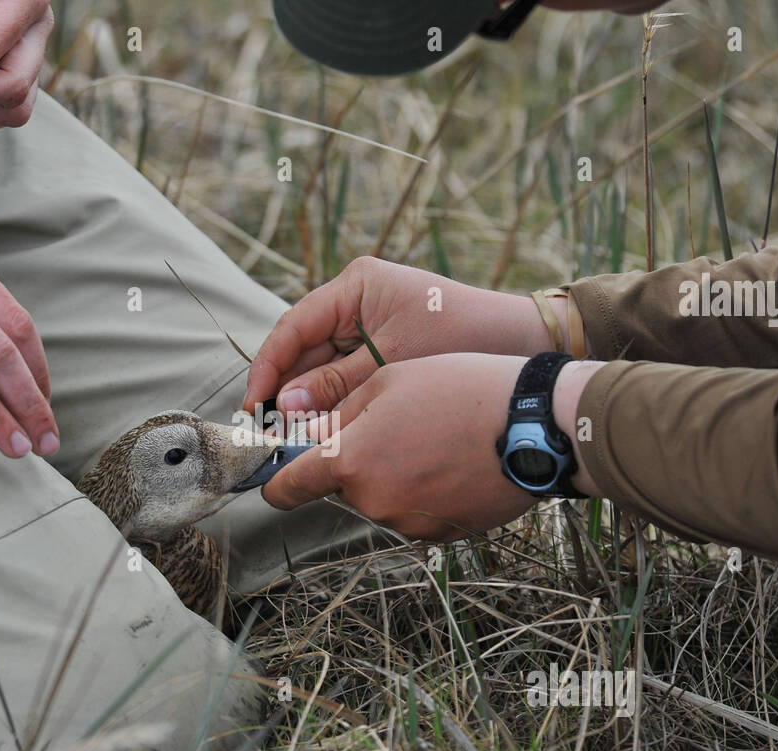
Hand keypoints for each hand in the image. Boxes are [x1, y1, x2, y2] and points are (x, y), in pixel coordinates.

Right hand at [243, 257, 562, 417]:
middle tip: (270, 434)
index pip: (293, 327)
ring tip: (293, 438)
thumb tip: (286, 409)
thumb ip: (336, 386)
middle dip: (286, 391)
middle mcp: (355, 300)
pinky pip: (344, 375)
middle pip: (302, 349)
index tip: (255, 407)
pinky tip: (324, 430)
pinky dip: (333, 402)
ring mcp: (367, 323)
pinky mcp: (381, 346)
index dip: (269, 369)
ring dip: (308, 402)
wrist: (522, 342)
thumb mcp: (391, 363)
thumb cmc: (463, 338)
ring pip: (320, 367)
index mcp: (355, 286)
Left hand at [261, 353, 604, 539]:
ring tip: (434, 439)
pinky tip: (453, 462)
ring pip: (381, 498)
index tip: (270, 479)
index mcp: (351, 461)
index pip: (289, 488)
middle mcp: (374, 501)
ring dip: (393, 475)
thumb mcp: (389, 381)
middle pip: (344, 486)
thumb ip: (338, 414)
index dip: (275, 483)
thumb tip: (303, 433)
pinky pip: (416, 511)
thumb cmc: (460, 390)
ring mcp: (409, 523)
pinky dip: (424, 491)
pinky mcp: (443, 535)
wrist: (536, 427)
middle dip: (356, 462)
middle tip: (396, 427)